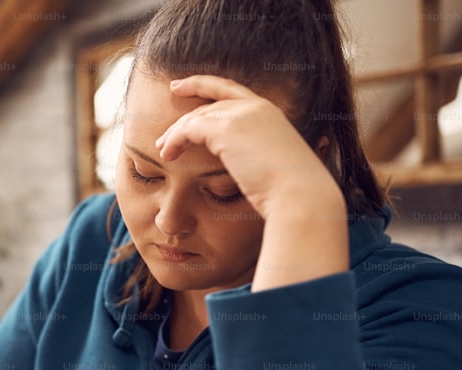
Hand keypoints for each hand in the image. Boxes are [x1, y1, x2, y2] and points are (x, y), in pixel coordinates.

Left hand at [154, 75, 347, 289]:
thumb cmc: (290, 190)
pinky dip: (174, 140)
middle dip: (182, 119)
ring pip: (195, 117)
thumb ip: (257, 153)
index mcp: (269, 111)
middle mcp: (255, 107)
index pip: (229, 89)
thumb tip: (245, 164)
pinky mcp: (226, 129)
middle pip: (207, 105)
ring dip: (175, 134)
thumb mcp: (274, 163)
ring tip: (162, 150)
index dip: (201, 84)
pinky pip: (189, 129)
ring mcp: (241, 115)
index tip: (178, 85)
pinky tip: (167, 154)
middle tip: (164, 137)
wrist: (299, 194)